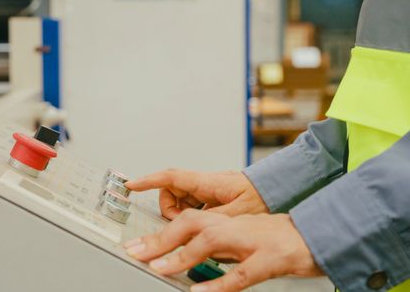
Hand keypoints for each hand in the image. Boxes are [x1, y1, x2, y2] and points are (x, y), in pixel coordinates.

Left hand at [124, 210, 322, 291]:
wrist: (316, 236)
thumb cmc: (277, 240)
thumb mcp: (240, 238)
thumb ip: (213, 245)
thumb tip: (181, 255)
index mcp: (227, 222)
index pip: (186, 221)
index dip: (158, 233)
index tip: (134, 247)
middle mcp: (235, 227)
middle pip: (192, 224)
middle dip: (161, 239)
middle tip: (135, 253)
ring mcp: (252, 242)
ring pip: (212, 241)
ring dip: (182, 254)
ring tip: (159, 268)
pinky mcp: (269, 259)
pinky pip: (241, 273)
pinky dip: (219, 283)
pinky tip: (200, 291)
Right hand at [125, 169, 266, 218]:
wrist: (278, 189)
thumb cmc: (262, 196)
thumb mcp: (237, 214)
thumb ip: (212, 221)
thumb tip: (194, 231)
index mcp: (207, 183)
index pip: (171, 178)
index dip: (148, 181)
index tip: (131, 185)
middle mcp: (204, 183)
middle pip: (171, 193)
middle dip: (170, 210)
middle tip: (184, 225)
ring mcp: (207, 190)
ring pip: (180, 202)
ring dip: (183, 215)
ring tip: (201, 226)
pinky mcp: (212, 197)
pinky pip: (192, 206)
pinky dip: (193, 216)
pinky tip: (207, 225)